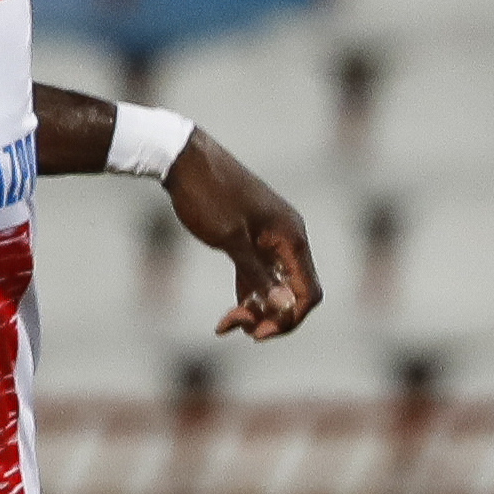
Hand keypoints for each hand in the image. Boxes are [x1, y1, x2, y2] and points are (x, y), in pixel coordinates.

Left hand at [164, 134, 321, 342]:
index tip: (257, 333)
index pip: (308, 292)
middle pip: (294, 293)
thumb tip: (284, 307)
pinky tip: (227, 314)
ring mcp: (270, 238)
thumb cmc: (208, 196)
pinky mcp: (252, 239)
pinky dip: (247, 295)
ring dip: (255, 310)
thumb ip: (258, 275)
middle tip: (235, 327)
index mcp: (291, 236)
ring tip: (225, 324)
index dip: (289, 318)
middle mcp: (288, 237)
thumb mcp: (230, 240)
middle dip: (269, 316)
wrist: (185, 159)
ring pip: (275, 286)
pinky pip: (260, 275)